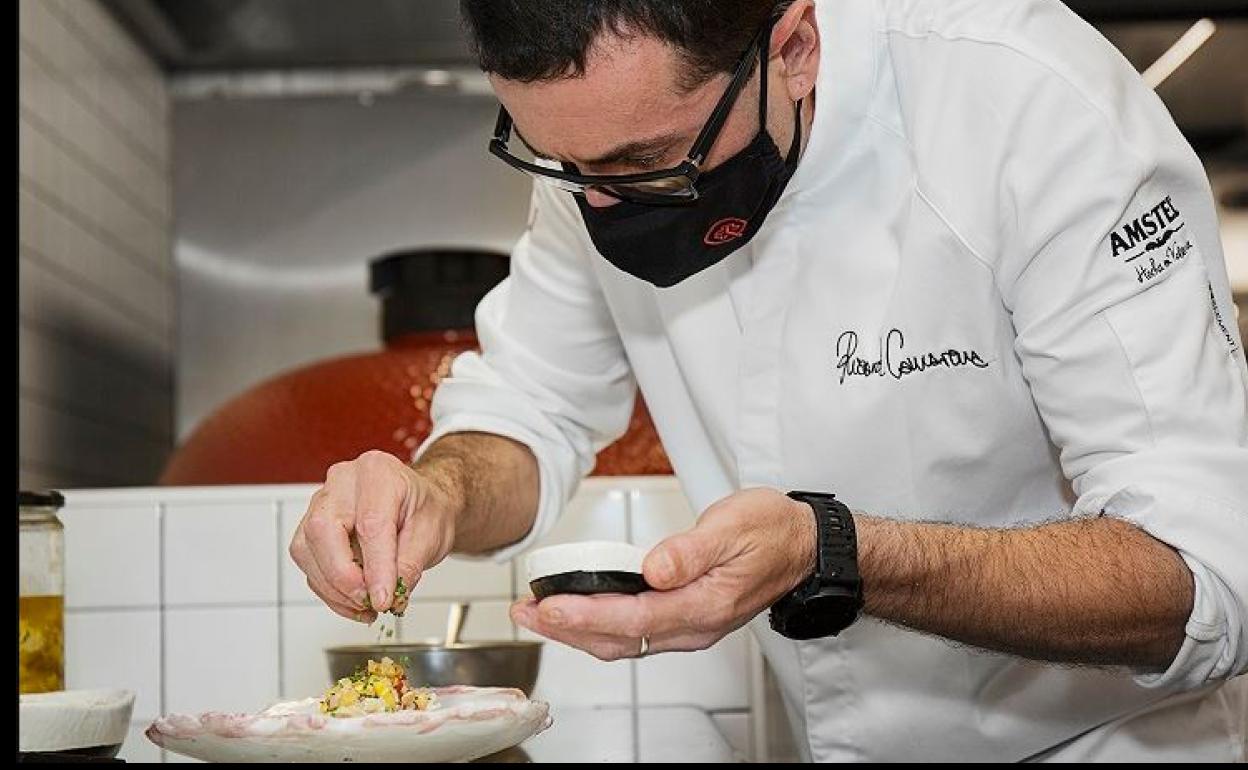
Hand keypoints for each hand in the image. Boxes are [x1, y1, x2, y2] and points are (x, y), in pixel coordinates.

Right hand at [288, 450, 459, 621]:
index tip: (383, 599)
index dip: (375, 567)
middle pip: (324, 530)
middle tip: (370, 603)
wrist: (418, 504)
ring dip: (333, 588)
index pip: (370, 523)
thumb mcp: (432, 533)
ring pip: (307, 549)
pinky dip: (328, 589)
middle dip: (344, 577)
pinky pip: (307, 561)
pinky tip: (353, 601)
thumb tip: (389, 595)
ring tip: (366, 606)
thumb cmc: (424, 509)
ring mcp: (321, 501)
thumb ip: (410, 564)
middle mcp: (343, 481)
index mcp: (378, 472)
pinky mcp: (310, 525)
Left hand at [511, 488, 816, 658]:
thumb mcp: (735, 525)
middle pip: (620, 639)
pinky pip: (635, 634)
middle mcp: (696, 625)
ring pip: (624, 642)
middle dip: (567, 629)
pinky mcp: (686, 619)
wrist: (804, 546)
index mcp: (707, 603)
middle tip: (525, 612)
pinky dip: (599, 626)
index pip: (635, 618)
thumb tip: (653, 568)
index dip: (587, 615)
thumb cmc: (773, 530)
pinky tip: (578, 613)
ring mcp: (691, 627)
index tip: (549, 606)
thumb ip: (691, 550)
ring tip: (538, 614)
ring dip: (577, 631)